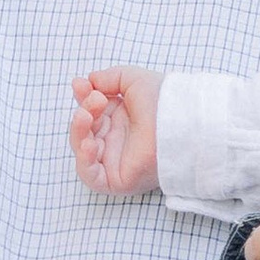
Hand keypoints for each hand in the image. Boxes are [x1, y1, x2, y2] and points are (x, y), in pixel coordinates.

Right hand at [72, 67, 161, 193]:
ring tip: (86, 116)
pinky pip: (92, 177)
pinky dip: (84, 161)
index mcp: (121, 119)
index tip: (81, 85)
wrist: (182, 120)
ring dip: (78, 132)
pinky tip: (88, 143)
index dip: (83, 98)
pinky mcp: (118, 180)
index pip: (91, 111)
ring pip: (83, 152)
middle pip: (85, 130)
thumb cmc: (164, 100)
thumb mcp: (132, 80)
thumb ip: (107, 78)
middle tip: (95, 100)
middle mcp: (118, 140)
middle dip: (84, 111)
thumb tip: (85, 82)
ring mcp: (117, 160)